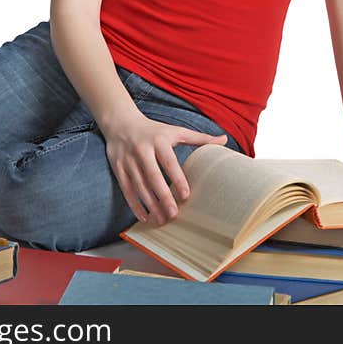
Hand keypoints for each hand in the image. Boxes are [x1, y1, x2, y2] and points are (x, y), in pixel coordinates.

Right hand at [103, 109, 227, 225]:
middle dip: (163, 197)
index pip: (169, 161)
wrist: (121, 123)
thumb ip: (200, 138)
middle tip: (174, 214)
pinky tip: (144, 217)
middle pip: (153, 177)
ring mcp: (128, 160)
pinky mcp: (118, 168)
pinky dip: (134, 205)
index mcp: (159, 141)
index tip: (186, 195)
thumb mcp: (176, 131)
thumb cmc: (154, 130)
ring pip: (139, 186)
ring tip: (161, 220)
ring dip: (150, 205)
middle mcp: (142, 150)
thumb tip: (224, 139)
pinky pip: (126, 189)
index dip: (177, 178)